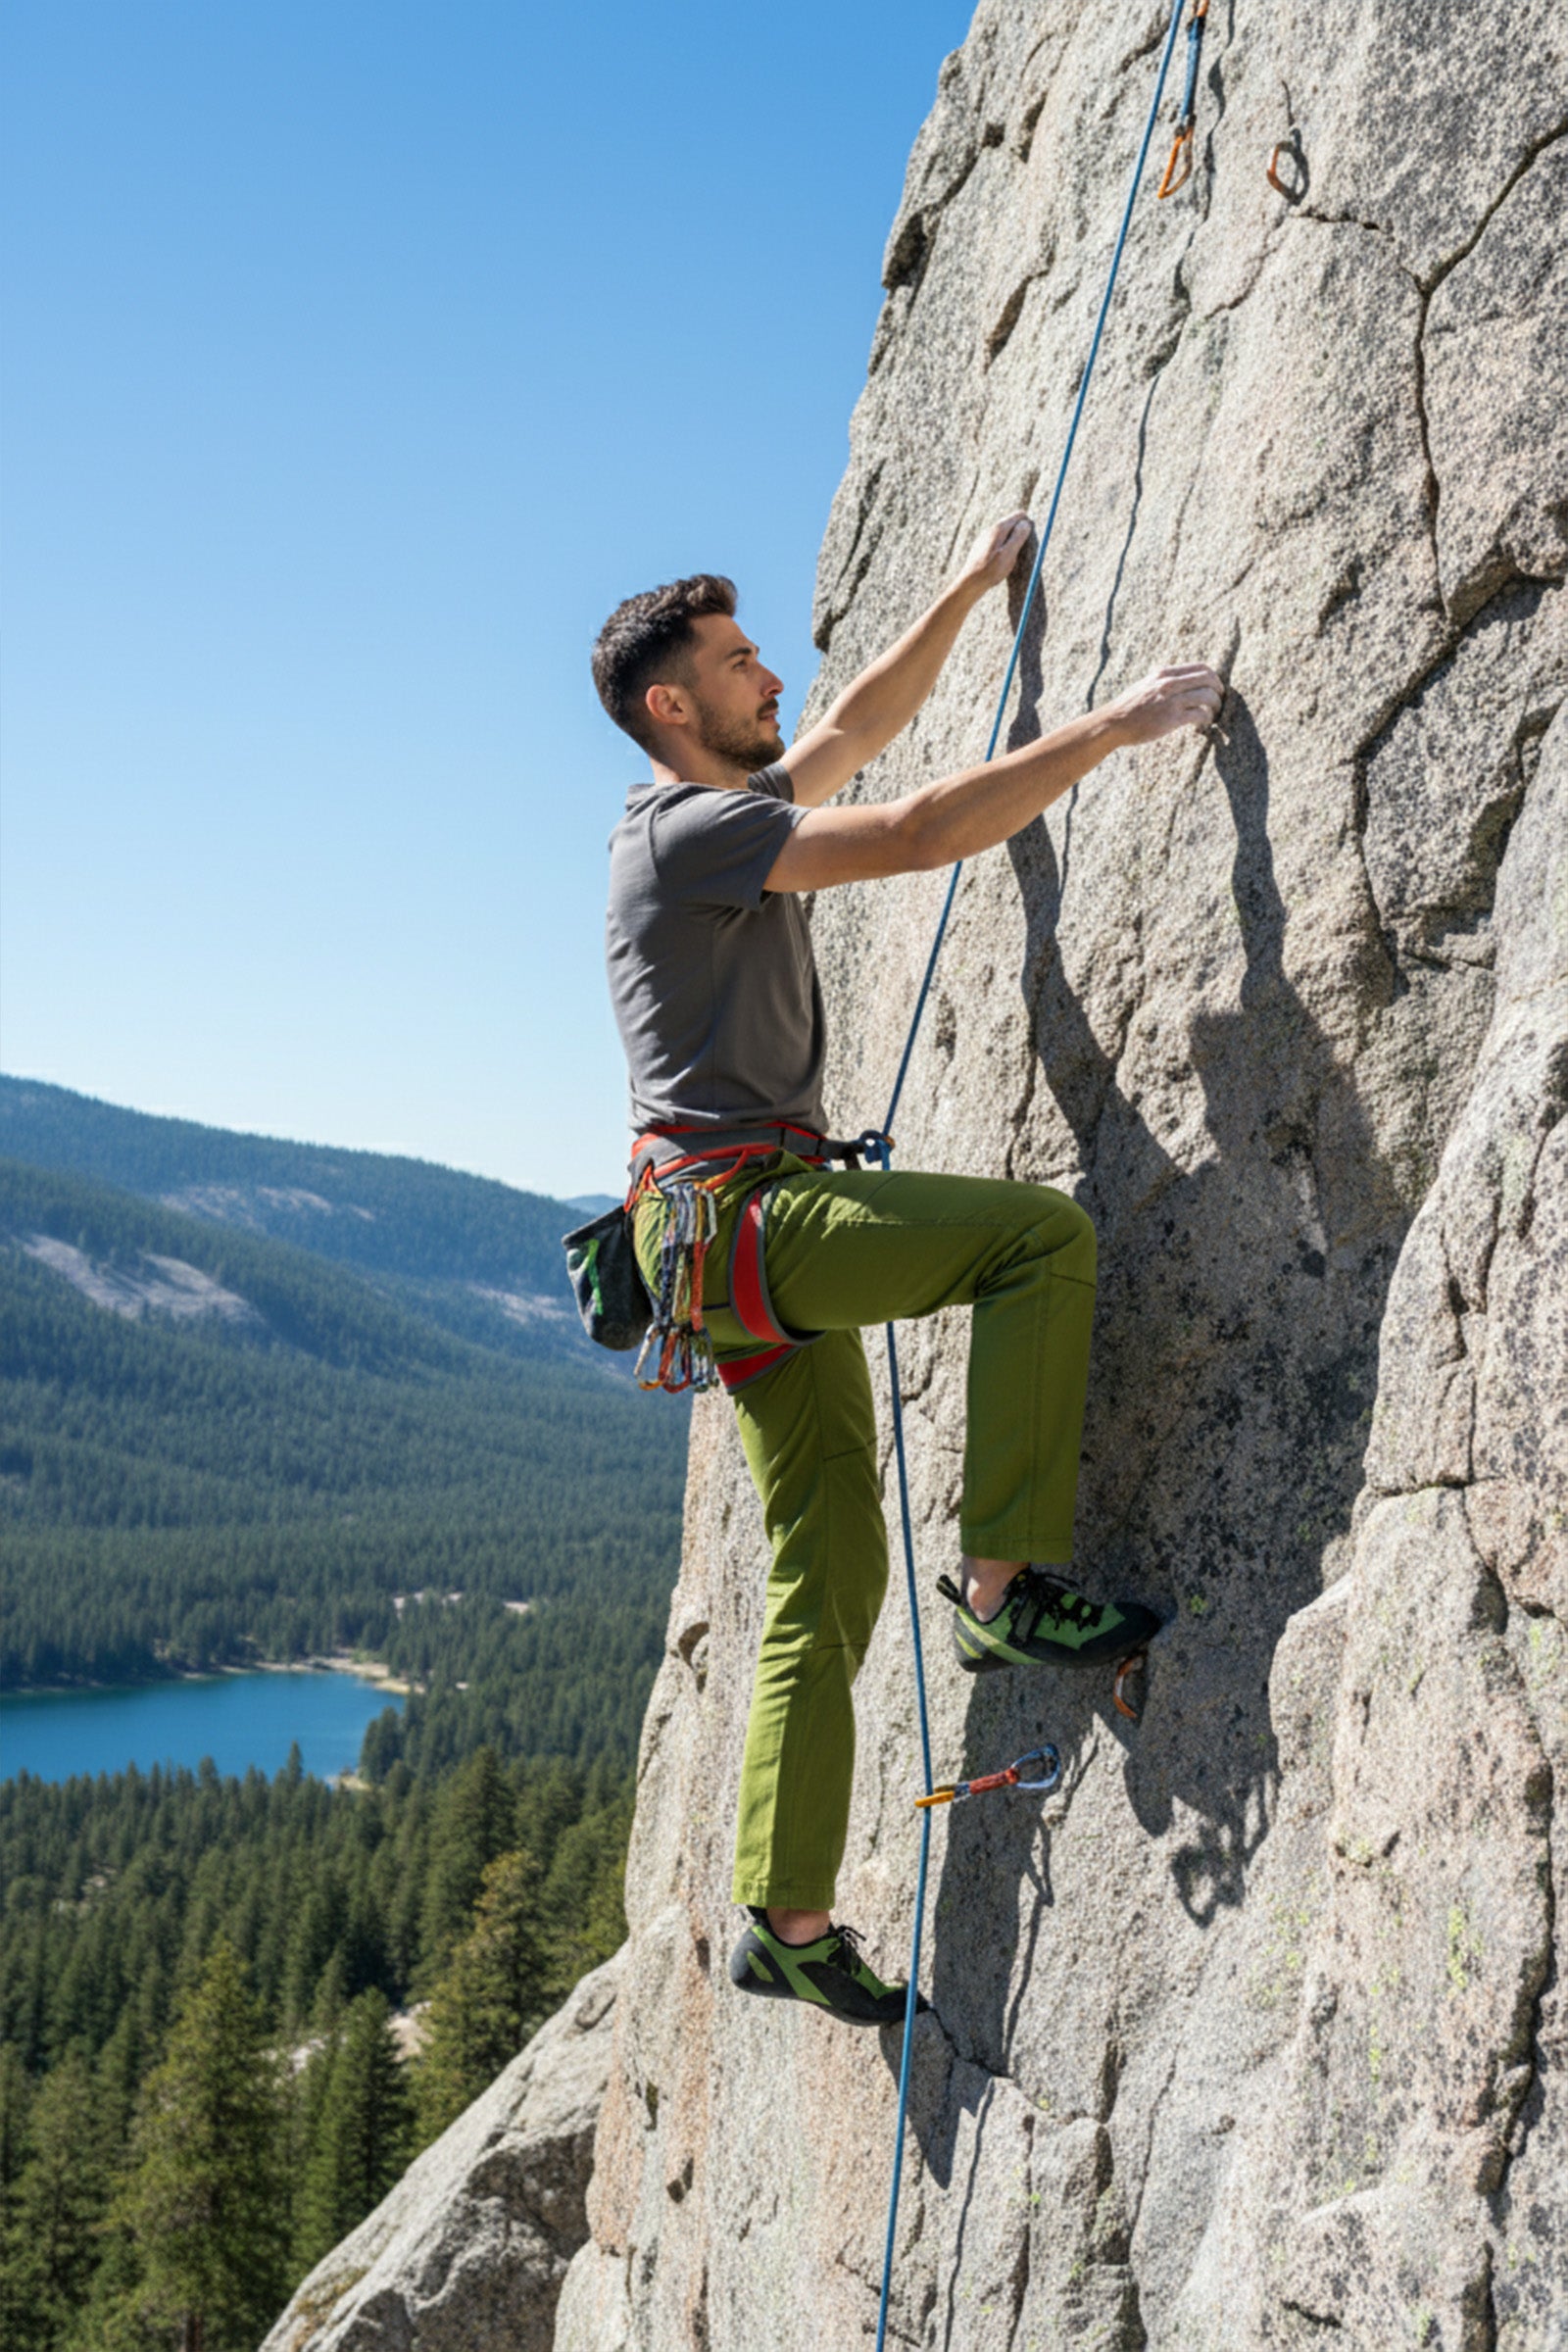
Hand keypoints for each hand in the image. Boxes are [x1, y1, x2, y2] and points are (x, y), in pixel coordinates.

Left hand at [960, 511, 1031, 593]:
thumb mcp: (1008, 554)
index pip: (1019, 515)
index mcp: (999, 529)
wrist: (970, 583)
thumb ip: (1018, 537)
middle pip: (1012, 524)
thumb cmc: (990, 570)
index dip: (1027, 525)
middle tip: (1019, 552)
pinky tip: (1000, 563)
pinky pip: (998, 543)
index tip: (1028, 539)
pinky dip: (1003, 549)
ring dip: (1011, 544)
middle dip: (1019, 535)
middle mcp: (991, 529)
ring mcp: (985, 537)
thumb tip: (1026, 523)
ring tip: (1009, 560)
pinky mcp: (982, 547)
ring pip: (1005, 534)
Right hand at [1107, 663, 1223, 743]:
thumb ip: (1161, 681)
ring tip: (1213, 714)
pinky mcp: (1172, 718)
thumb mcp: (1145, 684)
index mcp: (1164, 672)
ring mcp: (1171, 700)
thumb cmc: (1127, 707)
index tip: (1215, 687)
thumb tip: (1177, 683)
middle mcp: (1169, 682)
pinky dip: (1207, 719)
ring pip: (1208, 696)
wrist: (1113, 723)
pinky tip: (1203, 724)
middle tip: (1220, 701)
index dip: (1213, 677)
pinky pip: (1200, 714)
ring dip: (1215, 706)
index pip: (1200, 667)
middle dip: (1219, 690)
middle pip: (1208, 678)